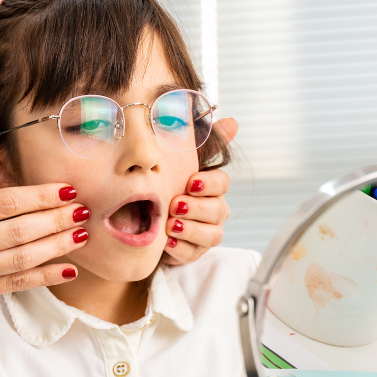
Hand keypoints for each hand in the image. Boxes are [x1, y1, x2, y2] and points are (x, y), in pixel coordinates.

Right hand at [0, 155, 86, 336]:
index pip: (1, 202)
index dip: (37, 195)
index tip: (64, 188)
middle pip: (18, 229)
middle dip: (55, 217)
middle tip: (84, 208)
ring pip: (21, 257)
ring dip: (56, 245)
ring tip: (82, 234)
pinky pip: (13, 285)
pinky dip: (42, 277)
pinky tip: (65, 270)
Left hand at [163, 117, 236, 264]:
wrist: (143, 217)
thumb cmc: (167, 186)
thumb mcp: (179, 162)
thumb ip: (204, 143)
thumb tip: (232, 123)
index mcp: (211, 188)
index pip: (222, 183)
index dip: (209, 183)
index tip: (190, 182)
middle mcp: (214, 211)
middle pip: (218, 210)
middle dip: (197, 208)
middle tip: (175, 205)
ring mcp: (206, 233)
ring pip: (211, 235)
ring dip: (190, 229)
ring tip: (170, 225)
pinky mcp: (194, 252)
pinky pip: (193, 253)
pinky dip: (181, 249)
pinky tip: (167, 243)